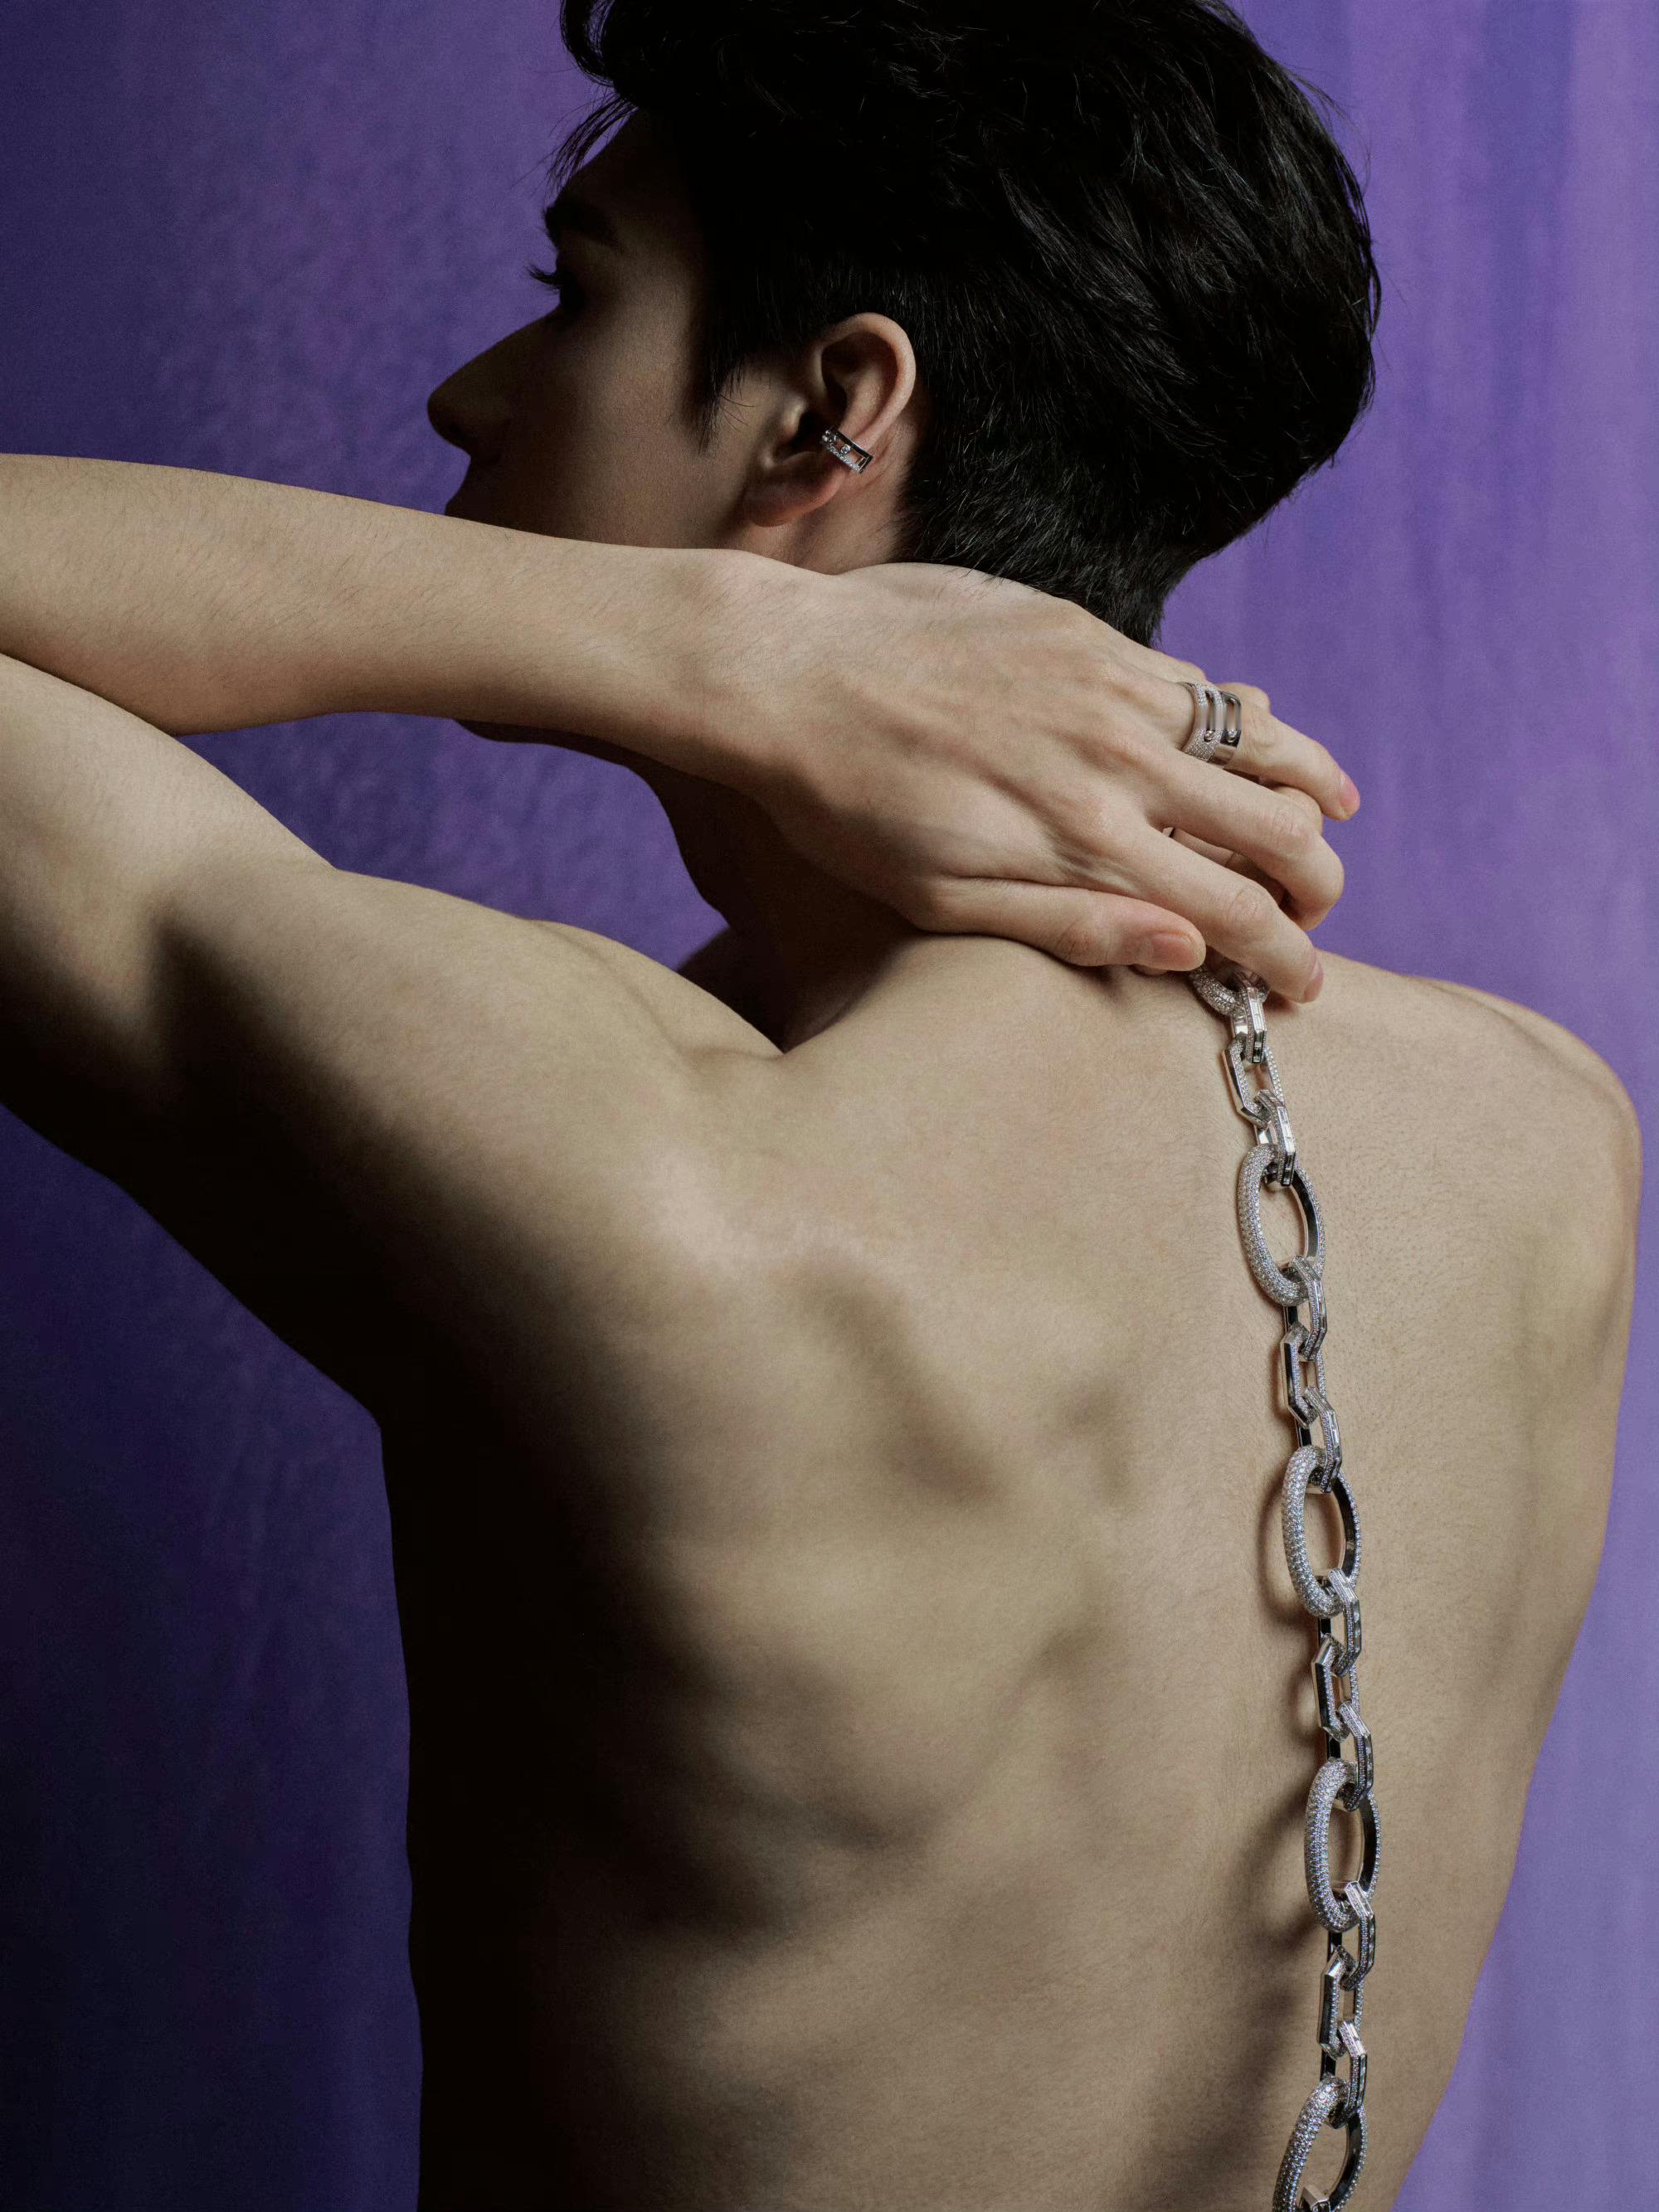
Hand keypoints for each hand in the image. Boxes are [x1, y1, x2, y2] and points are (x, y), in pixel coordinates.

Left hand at [715, 559, 1356, 1003]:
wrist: (785, 672)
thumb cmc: (847, 805)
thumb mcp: (945, 898)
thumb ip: (1073, 924)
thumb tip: (1189, 949)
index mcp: (1087, 841)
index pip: (1234, 911)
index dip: (1286, 958)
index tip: (1304, 989)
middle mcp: (1119, 760)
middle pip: (1274, 829)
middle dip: (1316, 885)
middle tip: (1314, 915)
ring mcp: (1111, 688)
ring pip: (1260, 741)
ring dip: (1312, 791)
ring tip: (1335, 824)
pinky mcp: (1088, 634)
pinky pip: (1200, 680)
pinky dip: (1254, 716)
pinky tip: (1268, 728)